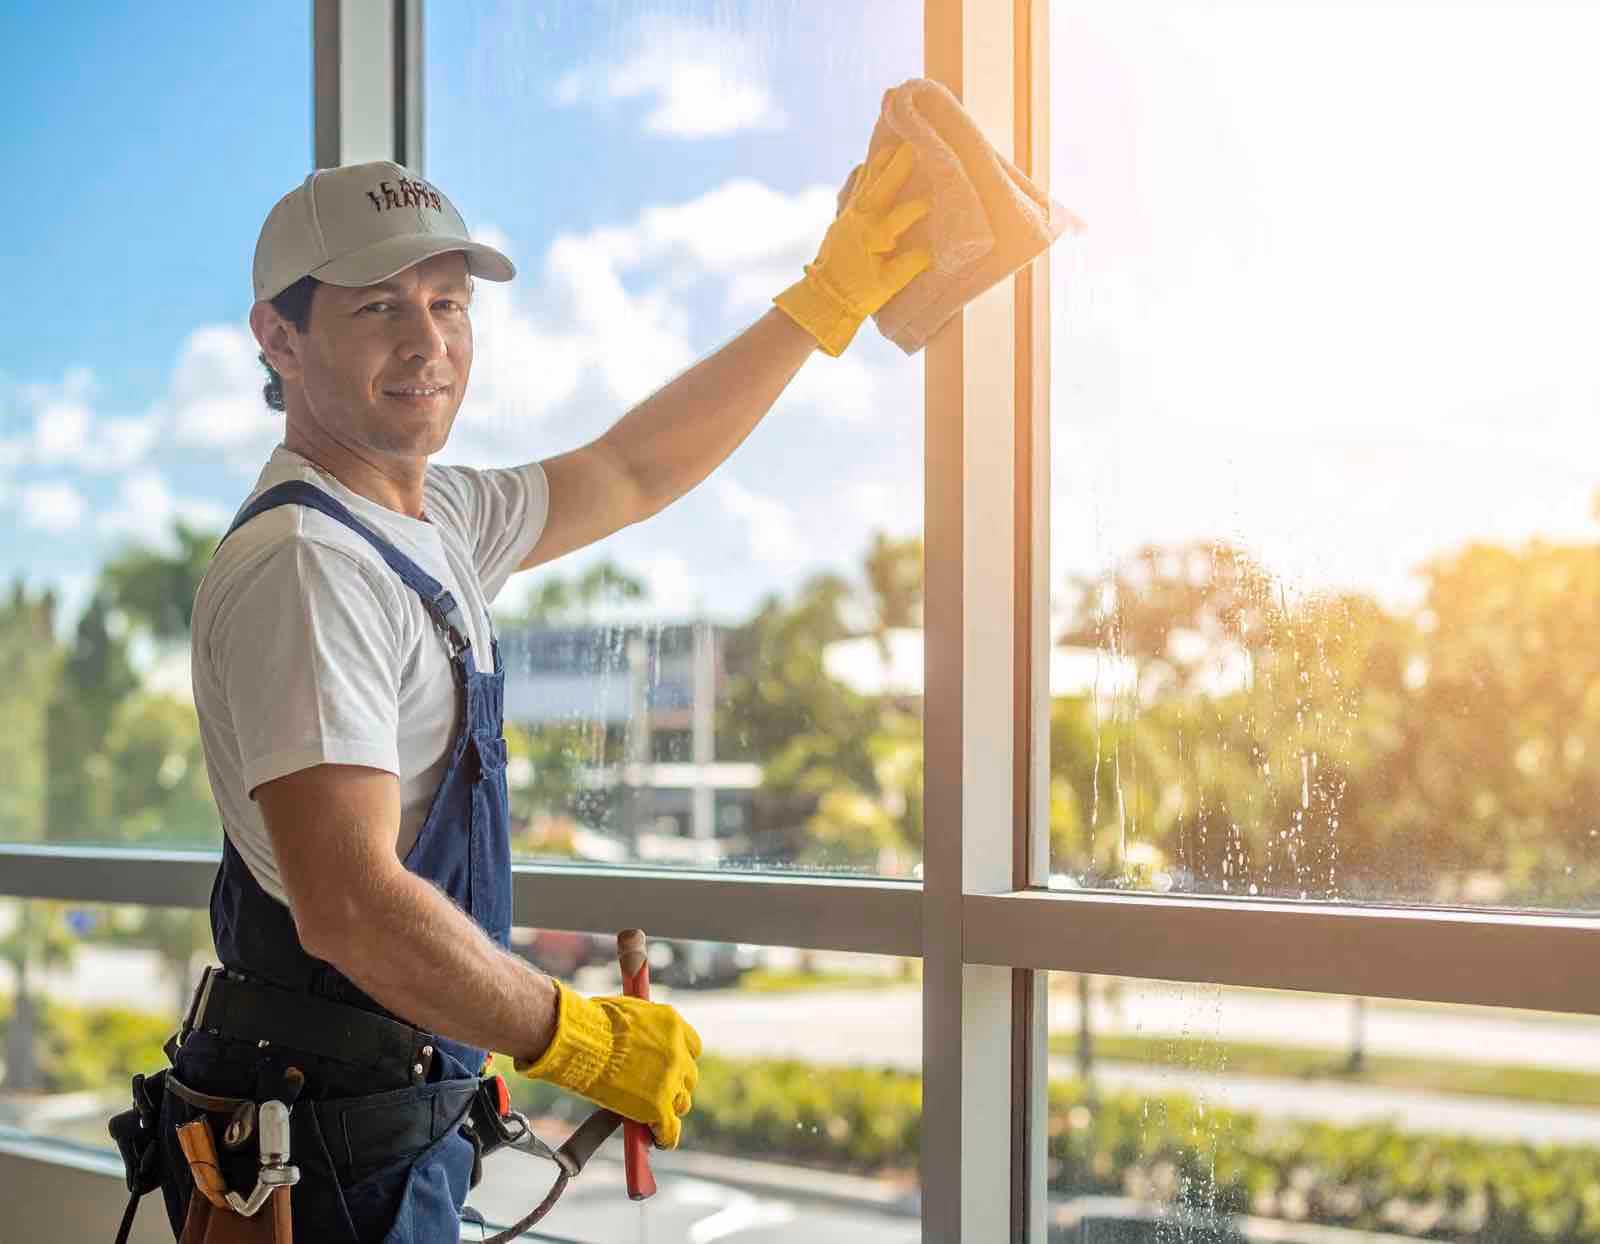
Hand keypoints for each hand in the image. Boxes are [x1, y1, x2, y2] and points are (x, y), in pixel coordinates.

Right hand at [514, 979, 701, 1148]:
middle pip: (688, 1077)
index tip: (670, 1069)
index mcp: (671, 1025)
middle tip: (658, 1094)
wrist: (581, 1040)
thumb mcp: (627, 1013)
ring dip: (669, 1110)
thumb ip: (641, 1030)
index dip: (680, 1060)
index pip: (692, 1048)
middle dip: (674, 1086)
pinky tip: (658, 1140)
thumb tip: (633, 1040)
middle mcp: (677, 1052)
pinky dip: (665, 1137)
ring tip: (654, 1118)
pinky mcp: (658, 1107)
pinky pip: (670, 1130)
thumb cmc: (591, 1024)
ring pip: (682, 1103)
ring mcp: (670, 1080)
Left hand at [773, 140, 932, 356]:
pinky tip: (865, 165)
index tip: (933, 202)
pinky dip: (860, 174)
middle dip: (900, 163)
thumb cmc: (860, 293)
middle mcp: (861, 218)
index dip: (918, 207)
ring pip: (866, 179)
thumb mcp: (889, 284)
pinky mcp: (841, 216)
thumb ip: (911, 264)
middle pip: (883, 183)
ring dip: (881, 161)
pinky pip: (850, 187)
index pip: (903, 213)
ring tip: (894, 144)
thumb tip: (930, 249)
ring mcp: (848, 214)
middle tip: (914, 143)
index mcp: (875, 235)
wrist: (823, 297)